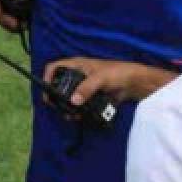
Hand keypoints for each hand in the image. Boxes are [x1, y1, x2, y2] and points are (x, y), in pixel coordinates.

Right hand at [42, 57, 175, 105]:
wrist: (135, 83)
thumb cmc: (117, 73)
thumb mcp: (100, 78)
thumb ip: (86, 89)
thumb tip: (73, 101)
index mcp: (76, 65)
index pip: (54, 67)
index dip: (47, 77)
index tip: (46, 90)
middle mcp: (77, 75)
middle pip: (58, 85)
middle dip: (56, 97)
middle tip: (56, 107)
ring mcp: (83, 87)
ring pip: (68, 97)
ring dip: (66, 106)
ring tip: (69, 115)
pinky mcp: (90, 97)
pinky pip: (79, 104)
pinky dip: (77, 111)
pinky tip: (79, 117)